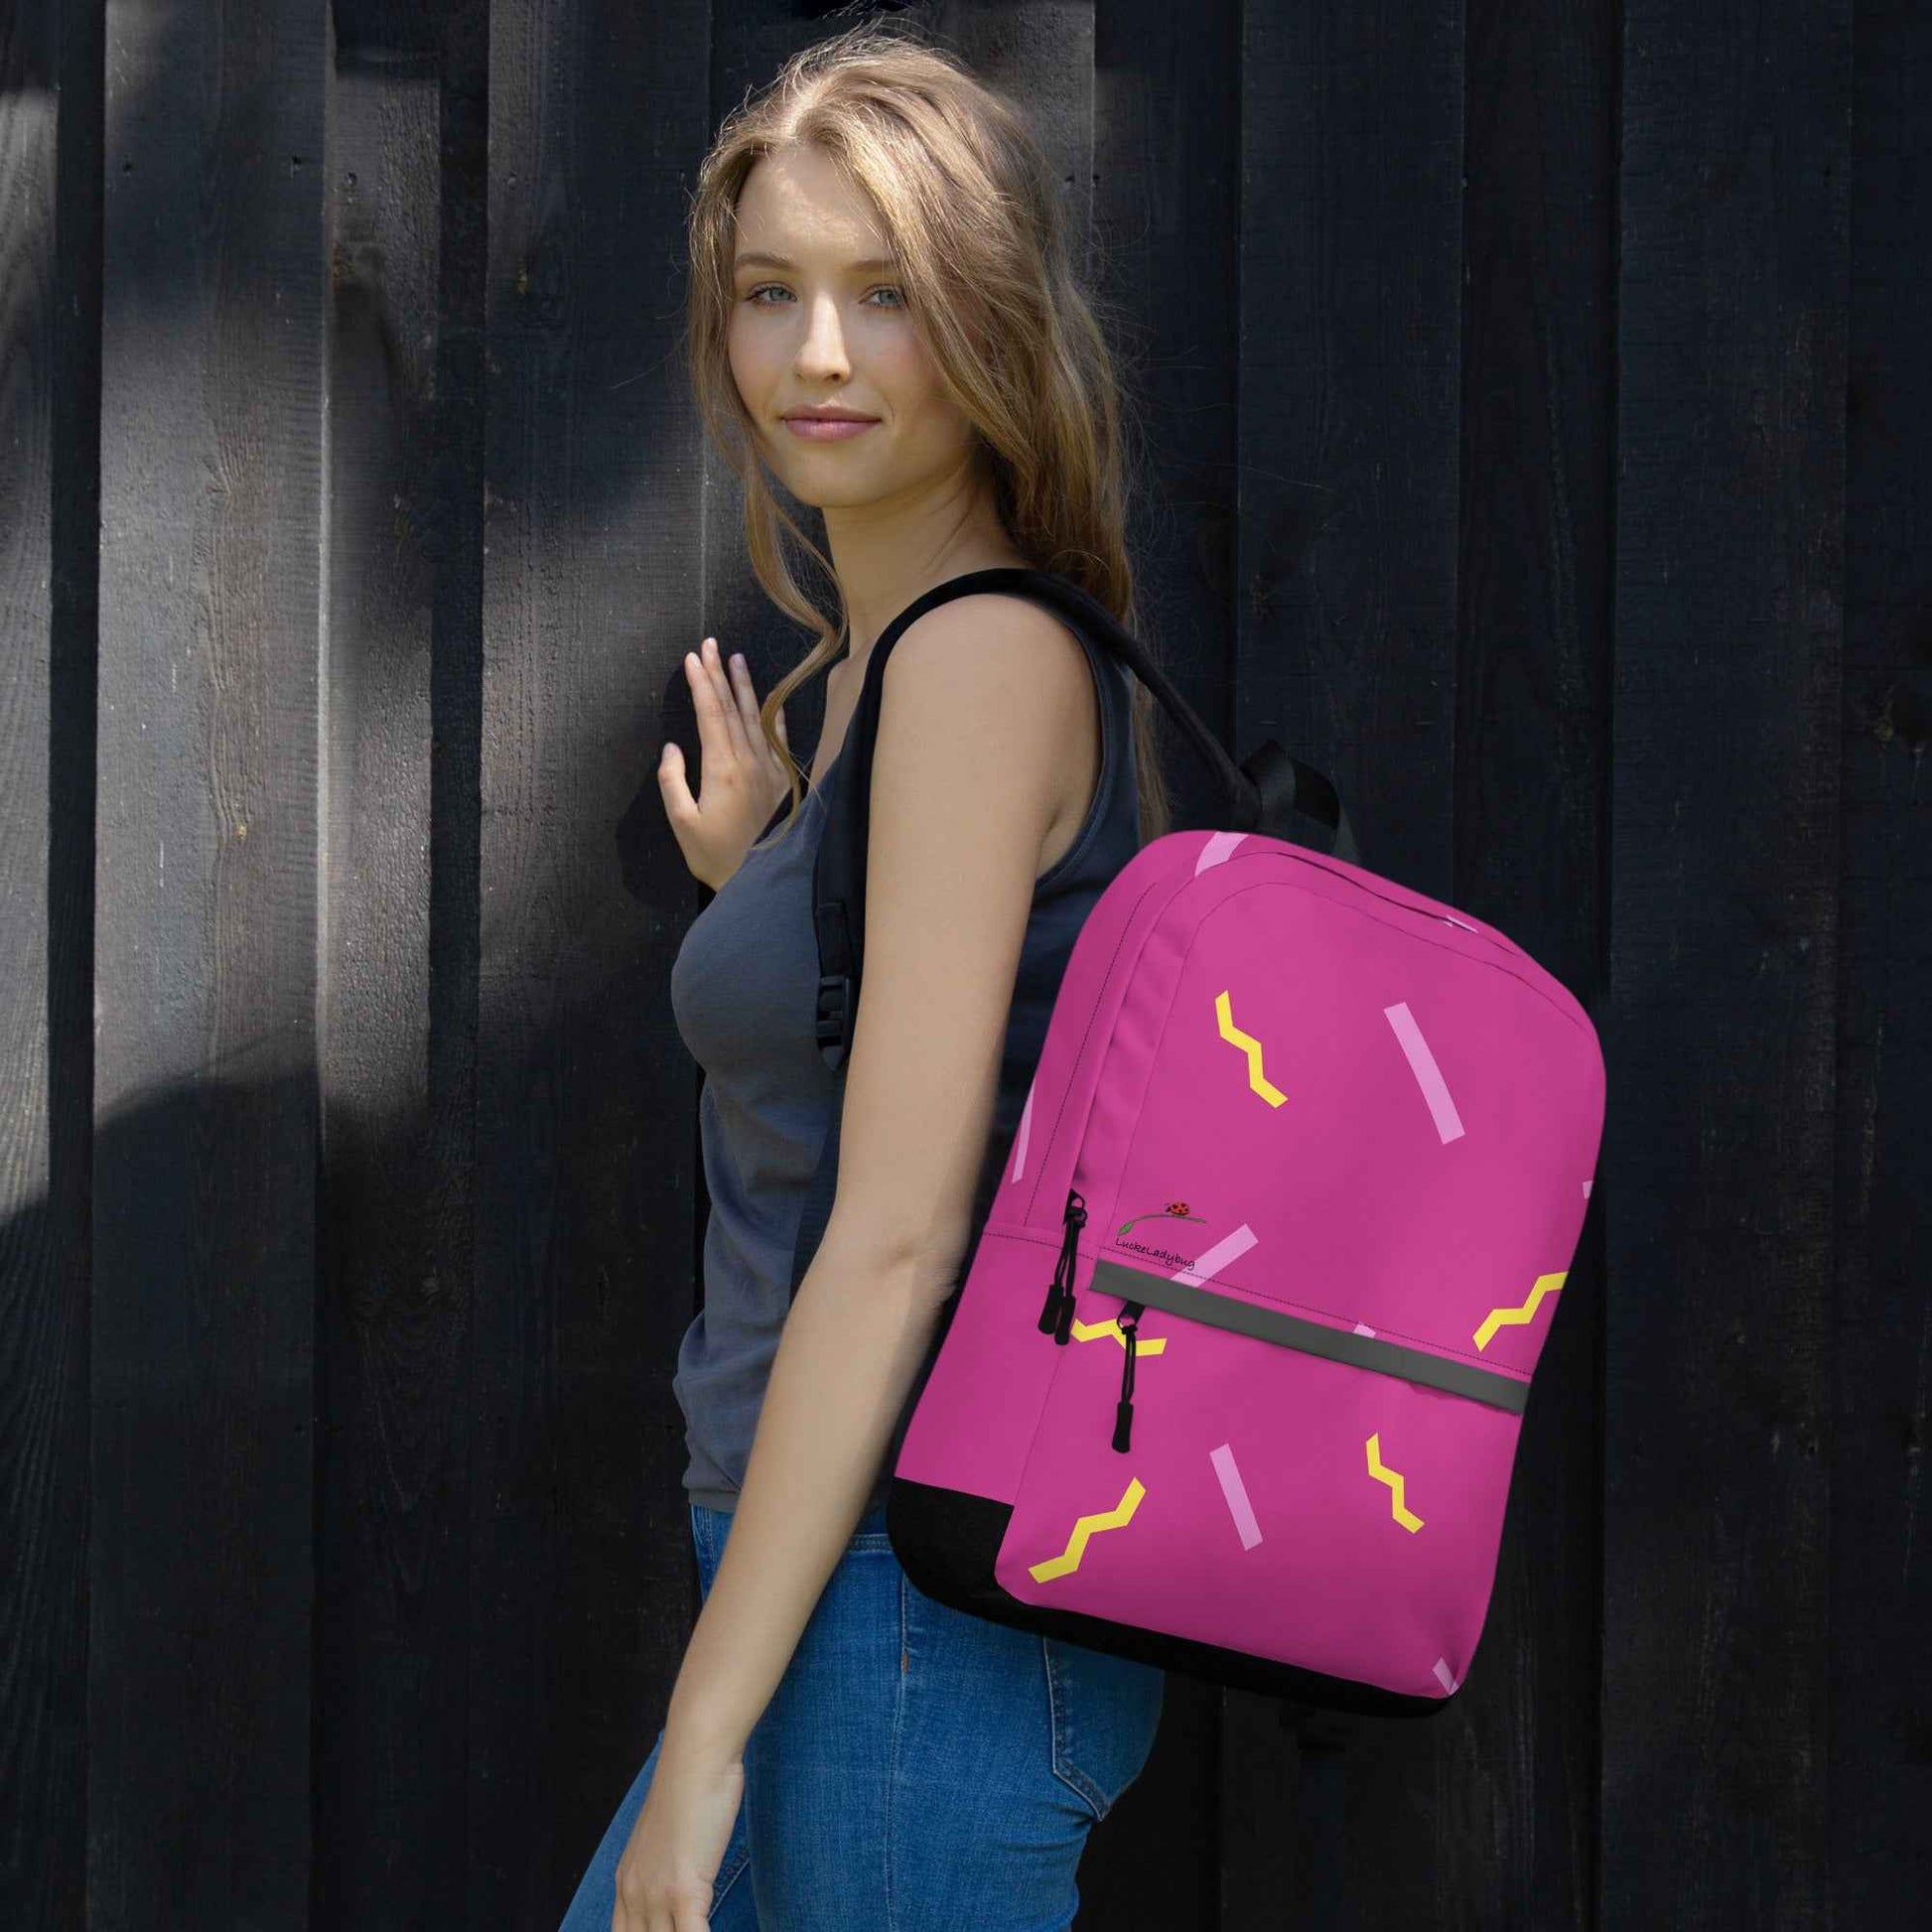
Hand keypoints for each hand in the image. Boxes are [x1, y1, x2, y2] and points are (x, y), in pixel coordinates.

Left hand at [612, 1731, 746, 1931]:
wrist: (696, 1757)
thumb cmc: (690, 1785)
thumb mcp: (666, 1833)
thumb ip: (665, 1865)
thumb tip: (682, 1878)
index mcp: (626, 1881)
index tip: (669, 1931)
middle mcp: (634, 1894)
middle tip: (685, 1930)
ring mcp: (656, 1895)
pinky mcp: (683, 1892)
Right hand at [659, 637, 792, 888]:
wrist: (761, 880)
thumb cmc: (714, 855)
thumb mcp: (682, 822)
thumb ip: (673, 781)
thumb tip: (673, 748)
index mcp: (721, 769)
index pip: (710, 714)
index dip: (701, 683)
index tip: (693, 658)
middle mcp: (749, 762)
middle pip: (732, 708)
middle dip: (719, 674)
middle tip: (711, 645)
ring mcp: (769, 769)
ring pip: (756, 718)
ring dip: (745, 687)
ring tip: (738, 659)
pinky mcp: (782, 781)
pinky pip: (777, 740)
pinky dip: (773, 716)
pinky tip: (771, 700)